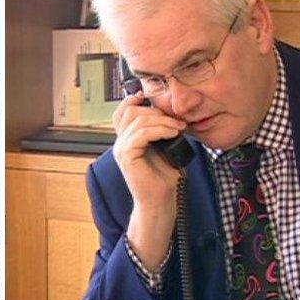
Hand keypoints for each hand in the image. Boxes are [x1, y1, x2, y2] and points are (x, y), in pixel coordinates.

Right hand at [111, 92, 186, 208]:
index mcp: (126, 140)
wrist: (160, 201)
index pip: (122, 112)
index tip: (153, 97)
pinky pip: (141, 133)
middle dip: (157, 112)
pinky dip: (159, 130)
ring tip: (179, 128)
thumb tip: (171, 114)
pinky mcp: (127, 156)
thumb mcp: (163, 149)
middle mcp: (120, 143)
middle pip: (131, 112)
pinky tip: (172, 133)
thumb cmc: (163, 178)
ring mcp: (121, 149)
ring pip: (138, 120)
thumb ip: (159, 132)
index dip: (133, 100)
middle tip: (178, 121)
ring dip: (162, 121)